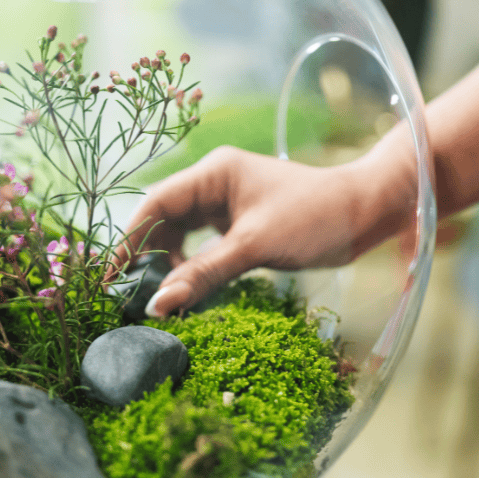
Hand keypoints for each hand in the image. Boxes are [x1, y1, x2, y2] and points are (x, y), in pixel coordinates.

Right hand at [110, 145, 395, 316]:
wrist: (366, 213)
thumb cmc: (315, 218)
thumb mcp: (254, 247)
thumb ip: (203, 274)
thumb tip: (157, 304)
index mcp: (213, 174)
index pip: (156, 204)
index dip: (130, 239)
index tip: (112, 275)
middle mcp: (214, 184)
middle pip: (164, 219)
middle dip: (148, 255)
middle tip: (133, 292)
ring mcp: (226, 204)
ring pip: (181, 234)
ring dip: (170, 263)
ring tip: (161, 294)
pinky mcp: (238, 224)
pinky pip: (202, 245)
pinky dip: (192, 266)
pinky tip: (188, 287)